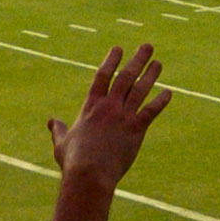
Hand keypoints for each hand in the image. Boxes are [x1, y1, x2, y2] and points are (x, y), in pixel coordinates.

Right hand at [50, 44, 169, 194]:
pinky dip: (160, 101)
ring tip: (158, 63)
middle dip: (137, 60)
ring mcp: (123, 117)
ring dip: (150, 75)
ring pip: (140, 90)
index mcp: (91, 106)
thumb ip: (58, 130)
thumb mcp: (62, 143)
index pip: (103, 76)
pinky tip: (168, 92)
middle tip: (148, 47)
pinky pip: (151, 111)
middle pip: (125, 77)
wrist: (90, 173)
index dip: (111, 60)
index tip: (118, 48)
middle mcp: (109, 106)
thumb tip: (50, 122)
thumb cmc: (74, 161)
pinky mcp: (136, 130)